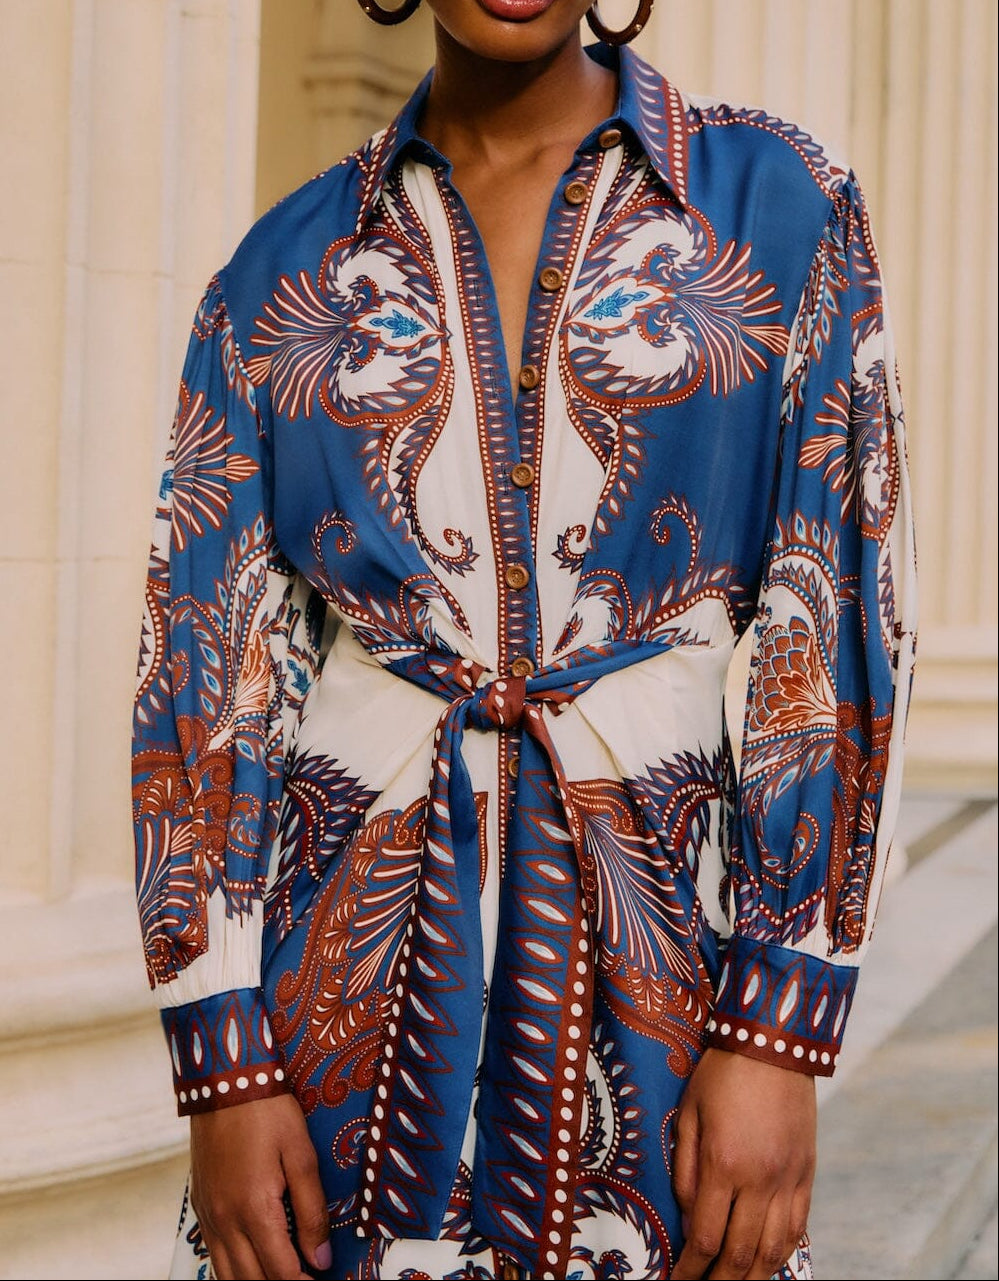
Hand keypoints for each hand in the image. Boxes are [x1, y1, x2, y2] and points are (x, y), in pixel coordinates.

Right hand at [190, 1093, 331, 1279]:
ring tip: (282, 1275)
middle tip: (306, 1278)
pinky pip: (213, 1256)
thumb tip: (321, 1259)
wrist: (224, 1082)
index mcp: (254, 1209)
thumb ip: (311, 1211)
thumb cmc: (268, 1112)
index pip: (281, 1272)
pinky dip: (233, 1271)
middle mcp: (225, 1221)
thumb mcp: (301, 1154)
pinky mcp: (200, 1207)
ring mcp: (208, 1216)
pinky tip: (251, 1265)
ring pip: (227, 1275)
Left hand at [672, 1048, 814, 1279]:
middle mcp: (759, 1180)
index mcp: (722, 1165)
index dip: (690, 1269)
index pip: (705, 1238)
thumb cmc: (721, 1074)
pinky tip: (768, 1263)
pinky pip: (798, 1227)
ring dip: (752, 1277)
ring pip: (773, 1250)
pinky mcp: (807, 1174)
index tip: (677, 1280)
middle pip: (740, 1255)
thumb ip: (684, 1170)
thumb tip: (687, 1220)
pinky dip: (783, 1253)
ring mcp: (788, 1180)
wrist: (774, 1044)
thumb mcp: (689, 1113)